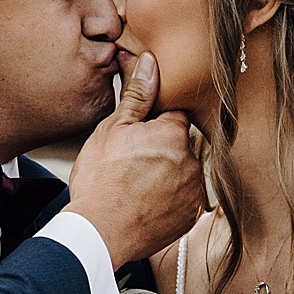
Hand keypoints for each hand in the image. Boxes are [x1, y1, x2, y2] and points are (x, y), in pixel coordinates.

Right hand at [64, 51, 205, 268]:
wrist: (100, 232)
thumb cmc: (101, 180)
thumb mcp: (113, 129)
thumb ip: (138, 95)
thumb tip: (151, 61)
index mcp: (174, 133)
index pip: (173, 116)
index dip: (154, 123)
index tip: (138, 135)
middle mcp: (192, 161)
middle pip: (178, 146)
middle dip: (160, 151)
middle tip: (130, 164)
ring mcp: (194, 192)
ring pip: (182, 173)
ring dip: (165, 176)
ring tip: (134, 187)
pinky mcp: (190, 216)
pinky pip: (182, 201)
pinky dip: (167, 201)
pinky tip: (144, 204)